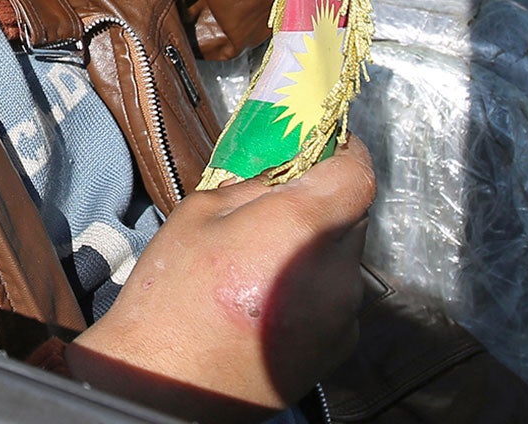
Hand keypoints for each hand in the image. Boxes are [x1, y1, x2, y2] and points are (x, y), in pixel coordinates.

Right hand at [69, 137, 375, 422]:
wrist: (170, 384)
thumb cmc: (172, 296)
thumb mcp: (198, 213)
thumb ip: (252, 186)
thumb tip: (282, 171)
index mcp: (300, 227)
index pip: (357, 175)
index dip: (347, 153)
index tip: (330, 144)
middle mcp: (336, 271)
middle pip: (350, 215)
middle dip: (322, 202)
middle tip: (276, 204)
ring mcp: (342, 313)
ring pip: (343, 256)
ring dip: (316, 246)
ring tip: (263, 260)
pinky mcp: (339, 345)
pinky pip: (338, 295)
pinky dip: (315, 285)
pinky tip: (270, 296)